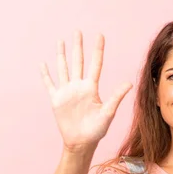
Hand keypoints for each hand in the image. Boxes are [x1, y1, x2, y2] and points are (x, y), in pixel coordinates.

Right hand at [40, 30, 132, 152]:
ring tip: (61, 41)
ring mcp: (67, 92)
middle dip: (78, 46)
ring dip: (61, 55)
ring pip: (64, 68)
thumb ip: (116, 97)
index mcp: (91, 88)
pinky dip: (45, 74)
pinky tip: (43, 64)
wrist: (81, 142)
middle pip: (78, 61)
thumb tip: (130, 83)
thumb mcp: (108, 112)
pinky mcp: (57, 100)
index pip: (95, 64)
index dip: (97, 50)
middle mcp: (79, 87)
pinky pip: (50, 84)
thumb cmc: (97, 130)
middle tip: (78, 31)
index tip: (99, 35)